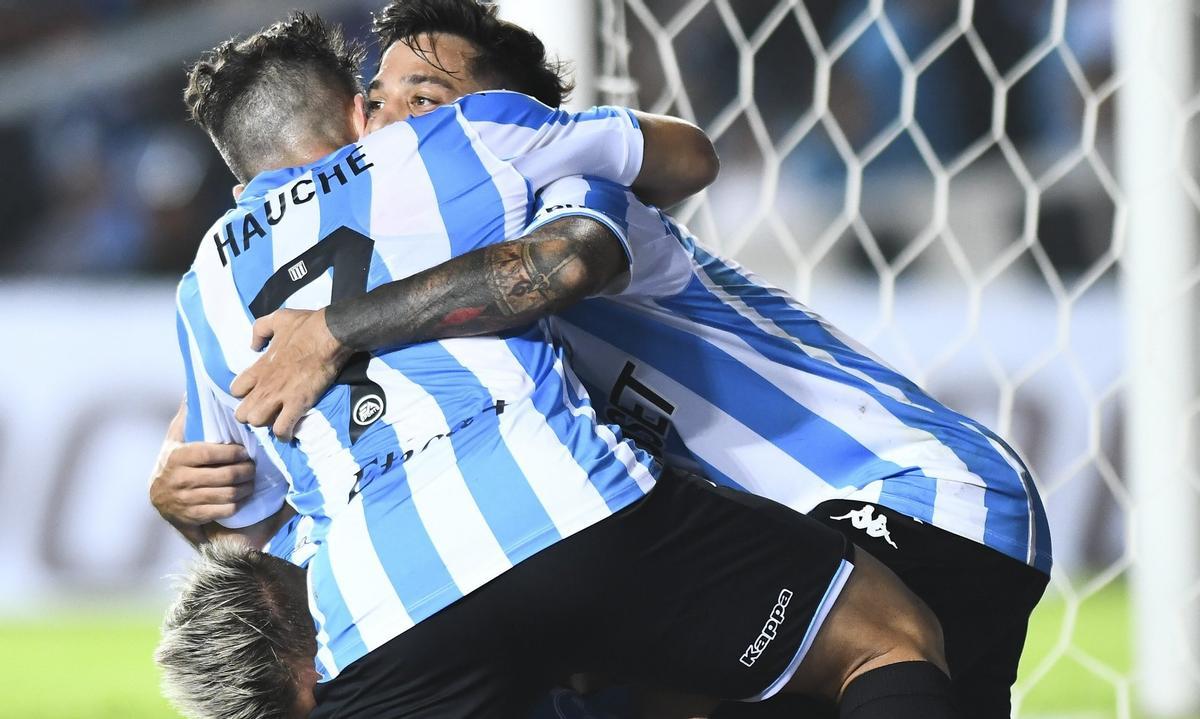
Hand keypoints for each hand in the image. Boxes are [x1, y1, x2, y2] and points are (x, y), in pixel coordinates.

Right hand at [150, 419, 254, 526]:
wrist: (157, 498)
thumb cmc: (173, 462)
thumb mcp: (175, 439)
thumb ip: (186, 417)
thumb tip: (192, 390)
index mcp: (177, 457)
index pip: (210, 453)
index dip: (232, 452)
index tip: (244, 451)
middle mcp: (179, 479)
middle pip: (225, 476)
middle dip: (246, 471)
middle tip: (253, 467)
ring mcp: (185, 500)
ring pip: (227, 494)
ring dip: (246, 488)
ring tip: (251, 480)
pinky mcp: (192, 517)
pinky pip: (223, 511)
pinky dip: (237, 503)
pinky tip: (241, 496)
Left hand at [231, 308, 352, 439]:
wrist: (329, 335)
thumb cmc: (306, 326)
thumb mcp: (277, 319)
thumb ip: (259, 331)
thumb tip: (253, 345)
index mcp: (259, 367)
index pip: (236, 390)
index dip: (244, 395)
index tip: (256, 394)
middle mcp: (265, 385)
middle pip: (242, 413)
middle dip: (251, 415)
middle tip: (266, 412)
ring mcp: (280, 396)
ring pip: (257, 422)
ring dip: (267, 424)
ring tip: (277, 421)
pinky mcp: (298, 404)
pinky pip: (282, 429)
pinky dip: (284, 434)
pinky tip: (289, 433)